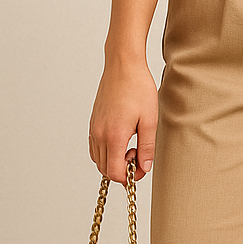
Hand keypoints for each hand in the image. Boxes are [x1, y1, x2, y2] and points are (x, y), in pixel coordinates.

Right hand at [89, 54, 158, 182]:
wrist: (123, 66)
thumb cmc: (138, 88)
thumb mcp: (149, 120)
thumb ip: (147, 147)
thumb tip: (144, 167)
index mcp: (114, 136)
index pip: (114, 172)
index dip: (129, 177)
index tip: (141, 168)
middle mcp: (99, 134)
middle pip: (105, 169)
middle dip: (122, 170)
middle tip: (138, 156)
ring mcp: (94, 128)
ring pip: (98, 159)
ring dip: (113, 161)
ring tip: (131, 146)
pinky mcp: (93, 122)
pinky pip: (95, 147)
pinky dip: (106, 152)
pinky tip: (121, 140)